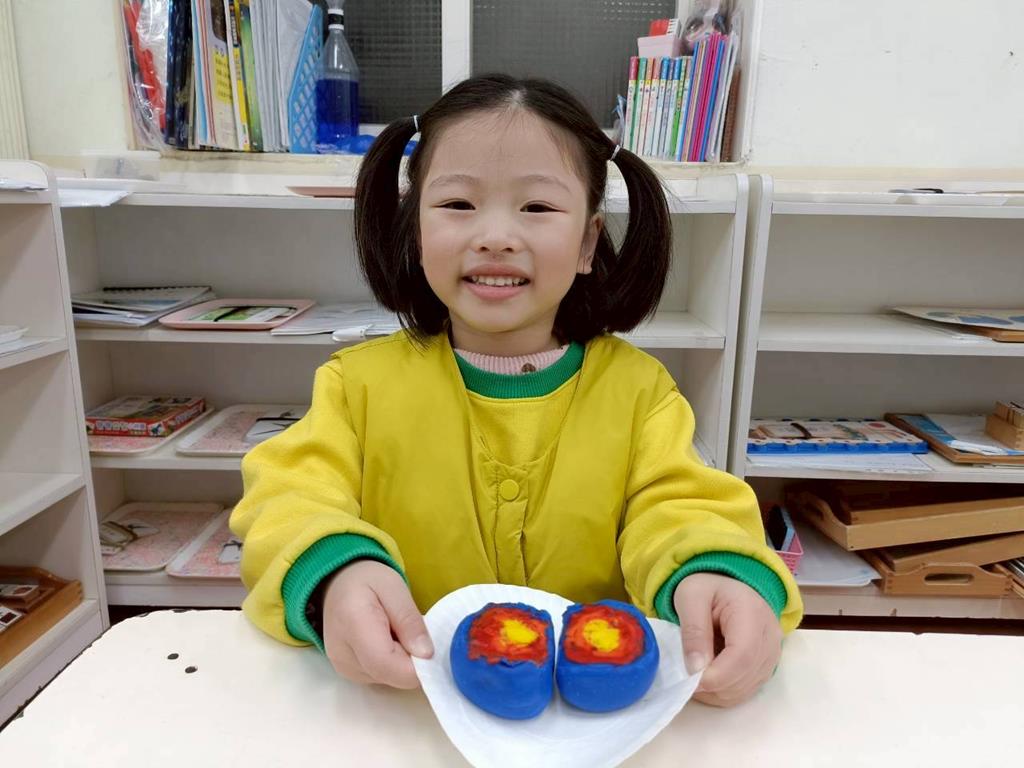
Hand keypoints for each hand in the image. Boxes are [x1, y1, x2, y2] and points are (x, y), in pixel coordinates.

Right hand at [323, 560, 433, 688]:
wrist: (338, 584)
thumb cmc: (367, 580)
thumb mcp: (394, 587)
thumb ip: (409, 620)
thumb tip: (426, 655)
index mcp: (352, 626)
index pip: (386, 664)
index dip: (415, 666)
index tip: (432, 650)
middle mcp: (342, 654)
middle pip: (389, 675)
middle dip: (412, 661)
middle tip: (414, 633)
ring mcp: (343, 667)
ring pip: (388, 679)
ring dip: (403, 662)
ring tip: (398, 633)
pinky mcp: (348, 673)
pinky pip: (381, 677)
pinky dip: (393, 664)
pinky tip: (389, 642)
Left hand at [673, 572, 781, 706]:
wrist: (725, 587)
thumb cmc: (706, 589)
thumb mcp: (690, 597)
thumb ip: (693, 631)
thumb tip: (696, 670)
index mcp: (752, 612)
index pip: (742, 655)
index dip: (716, 676)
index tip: (690, 680)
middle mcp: (770, 636)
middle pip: (745, 676)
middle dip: (713, 686)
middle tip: (686, 678)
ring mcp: (772, 654)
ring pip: (746, 689)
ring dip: (717, 692)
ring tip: (694, 675)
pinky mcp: (766, 666)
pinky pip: (746, 690)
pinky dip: (724, 692)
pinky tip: (707, 679)